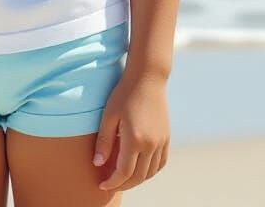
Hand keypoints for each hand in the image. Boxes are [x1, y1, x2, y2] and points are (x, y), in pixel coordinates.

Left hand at [93, 70, 169, 191]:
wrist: (147, 78)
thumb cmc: (124, 94)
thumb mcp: (109, 115)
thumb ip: (104, 141)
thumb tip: (98, 164)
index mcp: (135, 139)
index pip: (124, 172)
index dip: (113, 182)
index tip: (102, 185)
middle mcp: (151, 144)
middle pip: (138, 176)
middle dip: (124, 184)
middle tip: (111, 184)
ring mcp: (161, 142)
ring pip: (150, 172)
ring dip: (137, 179)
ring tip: (123, 178)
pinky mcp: (166, 137)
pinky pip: (160, 163)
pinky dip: (150, 171)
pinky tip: (140, 169)